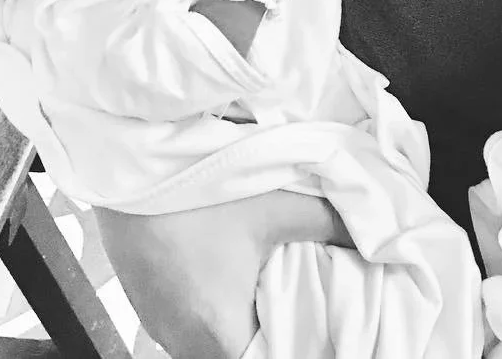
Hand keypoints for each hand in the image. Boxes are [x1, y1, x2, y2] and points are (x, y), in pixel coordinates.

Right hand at [95, 191, 351, 358]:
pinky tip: (236, 273)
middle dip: (277, 332)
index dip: (302, 344)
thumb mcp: (275, 202)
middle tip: (308, 299)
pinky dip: (219, 308)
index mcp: (216, 333)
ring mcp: (159, 324)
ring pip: (215, 342)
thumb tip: (374, 237)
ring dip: (245, 320)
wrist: (127, 161)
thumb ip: (330, 224)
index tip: (326, 325)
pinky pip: (190, 325)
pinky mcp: (148, 303)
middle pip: (242, 355)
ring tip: (272, 283)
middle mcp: (181, 341)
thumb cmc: (194, 186)